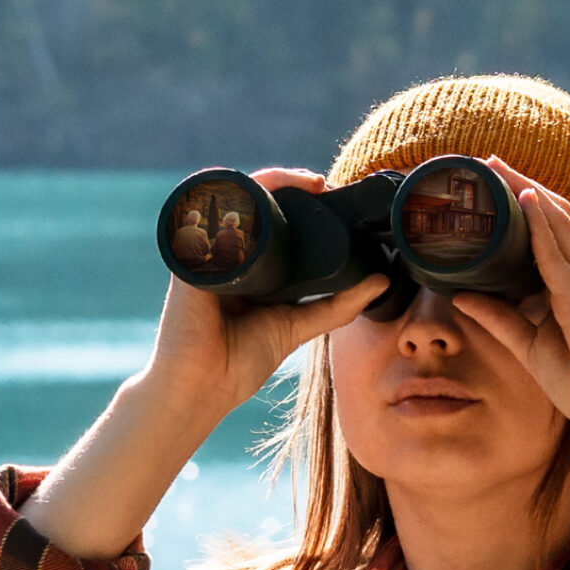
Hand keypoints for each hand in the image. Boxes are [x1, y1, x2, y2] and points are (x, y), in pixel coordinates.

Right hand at [146, 168, 388, 412]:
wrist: (199, 389)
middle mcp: (222, 252)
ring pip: (234, 198)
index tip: (330, 192)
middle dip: (289, 184)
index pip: (270, 217)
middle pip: (254, 201)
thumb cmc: (236, 363)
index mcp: (246, 263)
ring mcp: (204, 252)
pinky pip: (207, 215)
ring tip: (305, 183)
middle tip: (323, 184)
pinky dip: (234, 197)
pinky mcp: (189, 258)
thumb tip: (381, 282)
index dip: (299, 200)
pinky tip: (261, 190)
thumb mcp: (296, 326)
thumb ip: (336, 306)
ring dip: (269, 180)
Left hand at [447, 155, 569, 454]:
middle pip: (551, 219)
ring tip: (499, 166)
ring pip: (556, 225)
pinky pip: (559, 255)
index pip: (546, 235)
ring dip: (527, 192)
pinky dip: (542, 225)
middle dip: (520, 186)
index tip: (488, 187)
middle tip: (487, 160)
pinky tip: (526, 200)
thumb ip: (500, 321)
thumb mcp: (531, 349)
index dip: (520, 208)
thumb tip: (463, 296)